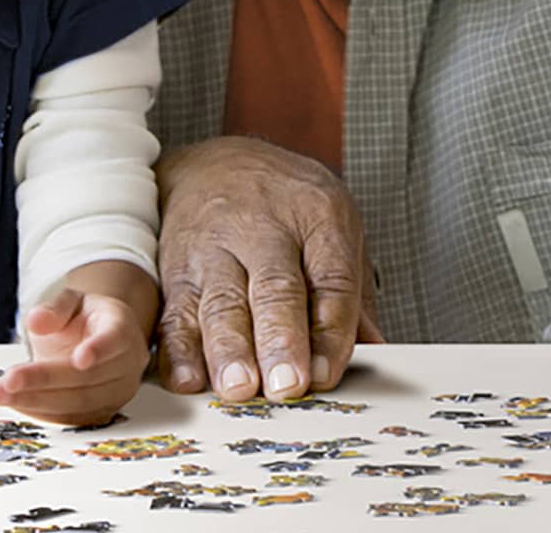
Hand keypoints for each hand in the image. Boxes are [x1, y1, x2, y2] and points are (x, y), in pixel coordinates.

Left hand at [0, 286, 150, 425]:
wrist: (96, 340)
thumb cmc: (85, 320)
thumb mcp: (70, 302)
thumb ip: (55, 308)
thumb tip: (36, 320)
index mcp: (121, 327)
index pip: (115, 339)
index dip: (98, 349)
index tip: (79, 359)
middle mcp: (127, 363)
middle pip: (89, 377)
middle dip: (45, 380)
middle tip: (9, 380)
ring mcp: (118, 391)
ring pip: (79, 402)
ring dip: (37, 400)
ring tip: (3, 394)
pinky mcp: (103, 412)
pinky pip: (73, 418)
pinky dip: (42, 412)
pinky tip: (17, 402)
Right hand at [154, 137, 382, 401]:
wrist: (211, 163)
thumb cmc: (285, 205)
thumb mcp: (332, 225)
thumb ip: (352, 294)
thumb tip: (375, 352)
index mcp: (318, 216)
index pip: (331, 278)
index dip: (330, 329)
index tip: (326, 374)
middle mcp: (264, 228)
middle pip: (275, 289)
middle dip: (280, 339)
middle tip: (287, 384)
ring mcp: (214, 247)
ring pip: (221, 302)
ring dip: (229, 349)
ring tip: (238, 387)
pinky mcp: (174, 269)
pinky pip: (174, 311)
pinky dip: (178, 350)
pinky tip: (188, 379)